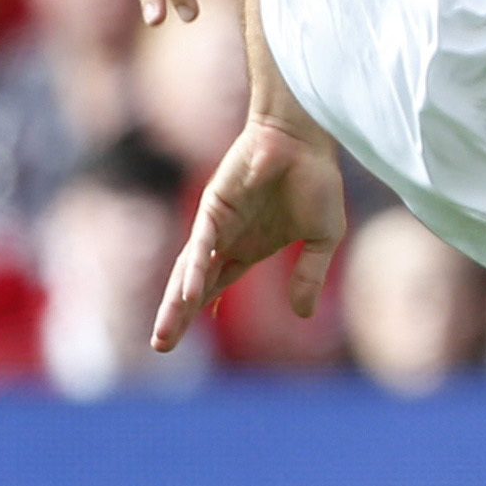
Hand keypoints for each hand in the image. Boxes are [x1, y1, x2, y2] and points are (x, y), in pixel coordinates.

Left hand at [153, 114, 346, 352]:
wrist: (305, 138)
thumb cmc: (316, 180)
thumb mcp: (323, 237)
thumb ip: (310, 274)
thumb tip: (302, 315)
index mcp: (249, 246)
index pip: (216, 284)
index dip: (198, 308)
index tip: (178, 336)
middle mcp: (227, 238)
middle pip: (196, 284)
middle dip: (178, 315)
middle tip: (161, 346)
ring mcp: (217, 224)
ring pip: (191, 269)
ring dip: (177, 302)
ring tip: (165, 334)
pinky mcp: (214, 206)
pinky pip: (202, 244)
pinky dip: (195, 270)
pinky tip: (188, 295)